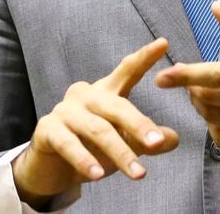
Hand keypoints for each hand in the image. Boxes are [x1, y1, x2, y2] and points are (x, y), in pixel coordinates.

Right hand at [12, 38, 178, 206]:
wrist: (50, 168)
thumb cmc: (91, 148)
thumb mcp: (124, 143)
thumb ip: (146, 139)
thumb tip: (172, 139)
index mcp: (106, 91)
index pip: (127, 71)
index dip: (144, 57)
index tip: (163, 43)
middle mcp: (85, 95)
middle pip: (117, 106)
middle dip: (139, 125)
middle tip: (157, 143)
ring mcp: (65, 110)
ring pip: (98, 129)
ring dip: (119, 152)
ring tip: (138, 174)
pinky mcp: (47, 130)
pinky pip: (69, 144)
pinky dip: (85, 160)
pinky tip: (98, 175)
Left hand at [154, 3, 219, 154]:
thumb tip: (215, 8)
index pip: (217, 76)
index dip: (186, 76)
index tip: (162, 77)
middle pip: (209, 98)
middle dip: (193, 87)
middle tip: (192, 79)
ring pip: (213, 118)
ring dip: (202, 104)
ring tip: (207, 92)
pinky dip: (214, 124)